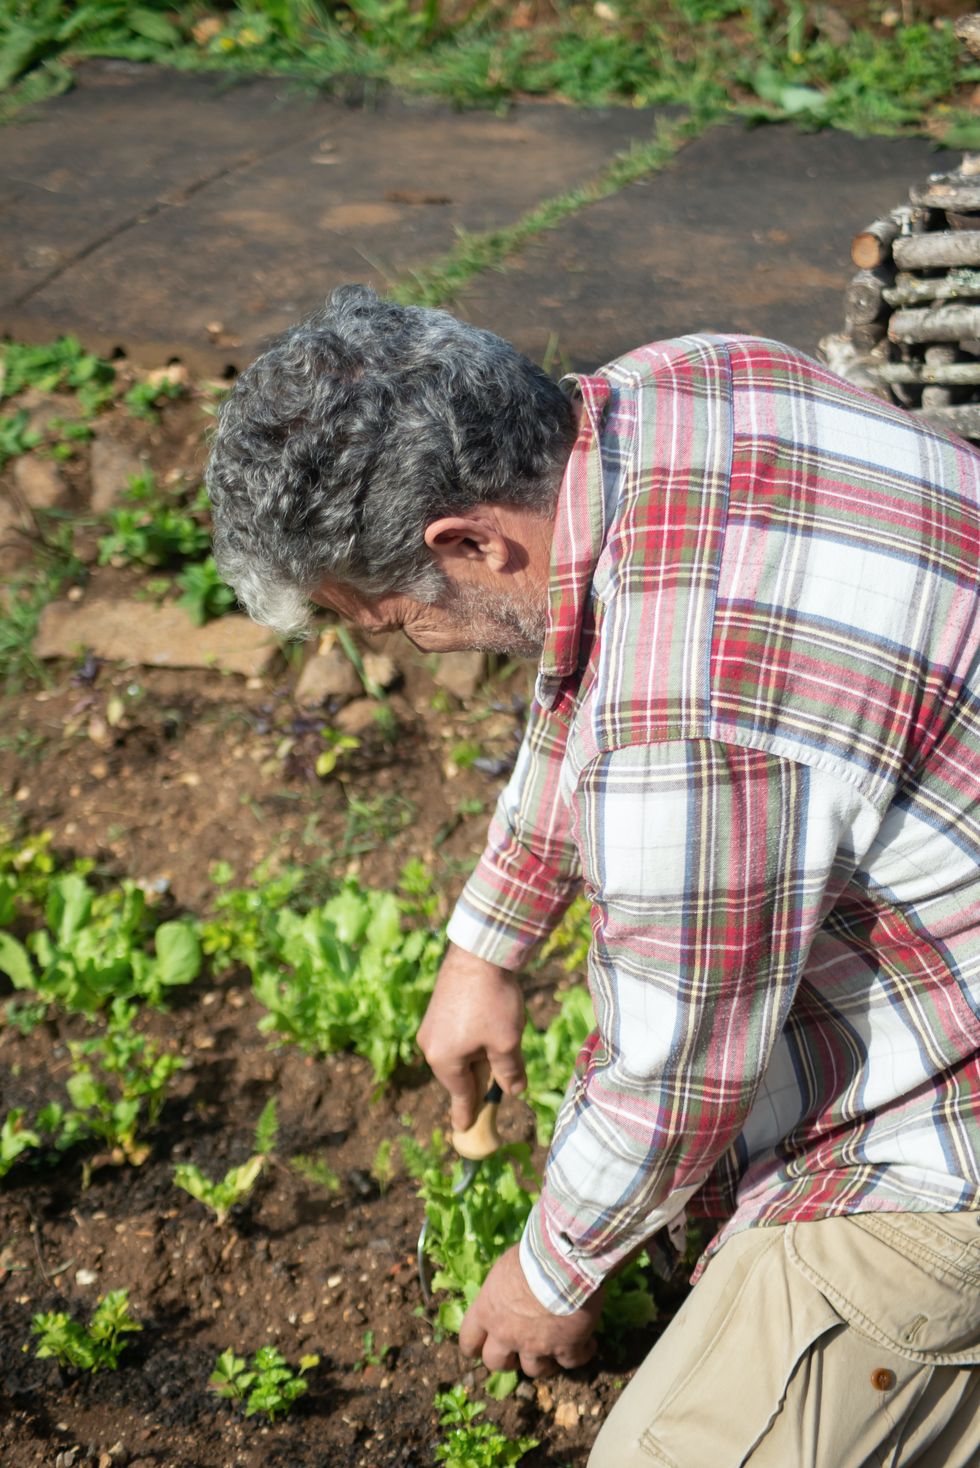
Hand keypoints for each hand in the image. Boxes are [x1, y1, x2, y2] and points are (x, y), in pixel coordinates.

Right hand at [417, 943, 526, 1129]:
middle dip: (479, 1080)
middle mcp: (430, 1045)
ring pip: (458, 1054)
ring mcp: (431, 1026)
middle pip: (458, 1074)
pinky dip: (472, 1040)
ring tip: (501, 1046)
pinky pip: (455, 1036)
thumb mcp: (506, 1043)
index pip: (460, 1096)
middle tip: (496, 1090)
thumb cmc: (492, 1002)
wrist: (478, 954)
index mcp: (444, 1060)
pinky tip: (490, 1028)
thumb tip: (513, 1091)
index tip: (463, 1131)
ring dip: (478, 1057)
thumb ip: (509, 1072)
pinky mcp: (437, 1009)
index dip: (467, 1115)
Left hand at [459, 1245, 600, 1376]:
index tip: (481, 1348)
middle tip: (521, 1350)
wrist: (565, 1261)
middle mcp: (507, 1334)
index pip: (468, 1341)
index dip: (475, 1347)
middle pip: (497, 1363)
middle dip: (508, 1360)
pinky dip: (580, 1354)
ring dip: (545, 1361)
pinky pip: (572, 1362)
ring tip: (557, 1346)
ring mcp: (536, 1346)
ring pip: (535, 1370)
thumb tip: (511, 1290)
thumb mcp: (506, 1267)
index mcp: (487, 1312)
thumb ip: (504, 1289)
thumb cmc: (532, 1254)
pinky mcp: (566, 1349)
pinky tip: (588, 1344)